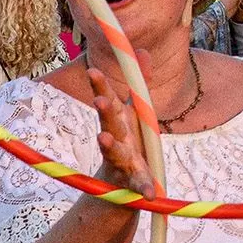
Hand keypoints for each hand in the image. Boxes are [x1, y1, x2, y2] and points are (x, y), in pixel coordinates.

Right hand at [85, 66, 156, 193]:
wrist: (120, 185)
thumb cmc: (129, 141)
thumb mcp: (136, 112)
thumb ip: (140, 83)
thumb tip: (141, 50)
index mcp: (118, 120)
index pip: (109, 99)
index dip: (101, 86)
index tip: (93, 71)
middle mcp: (115, 138)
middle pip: (109, 122)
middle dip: (105, 111)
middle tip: (100, 101)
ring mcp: (120, 160)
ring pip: (114, 151)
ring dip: (109, 145)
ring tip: (103, 138)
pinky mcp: (131, 181)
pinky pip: (138, 184)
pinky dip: (143, 187)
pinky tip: (150, 192)